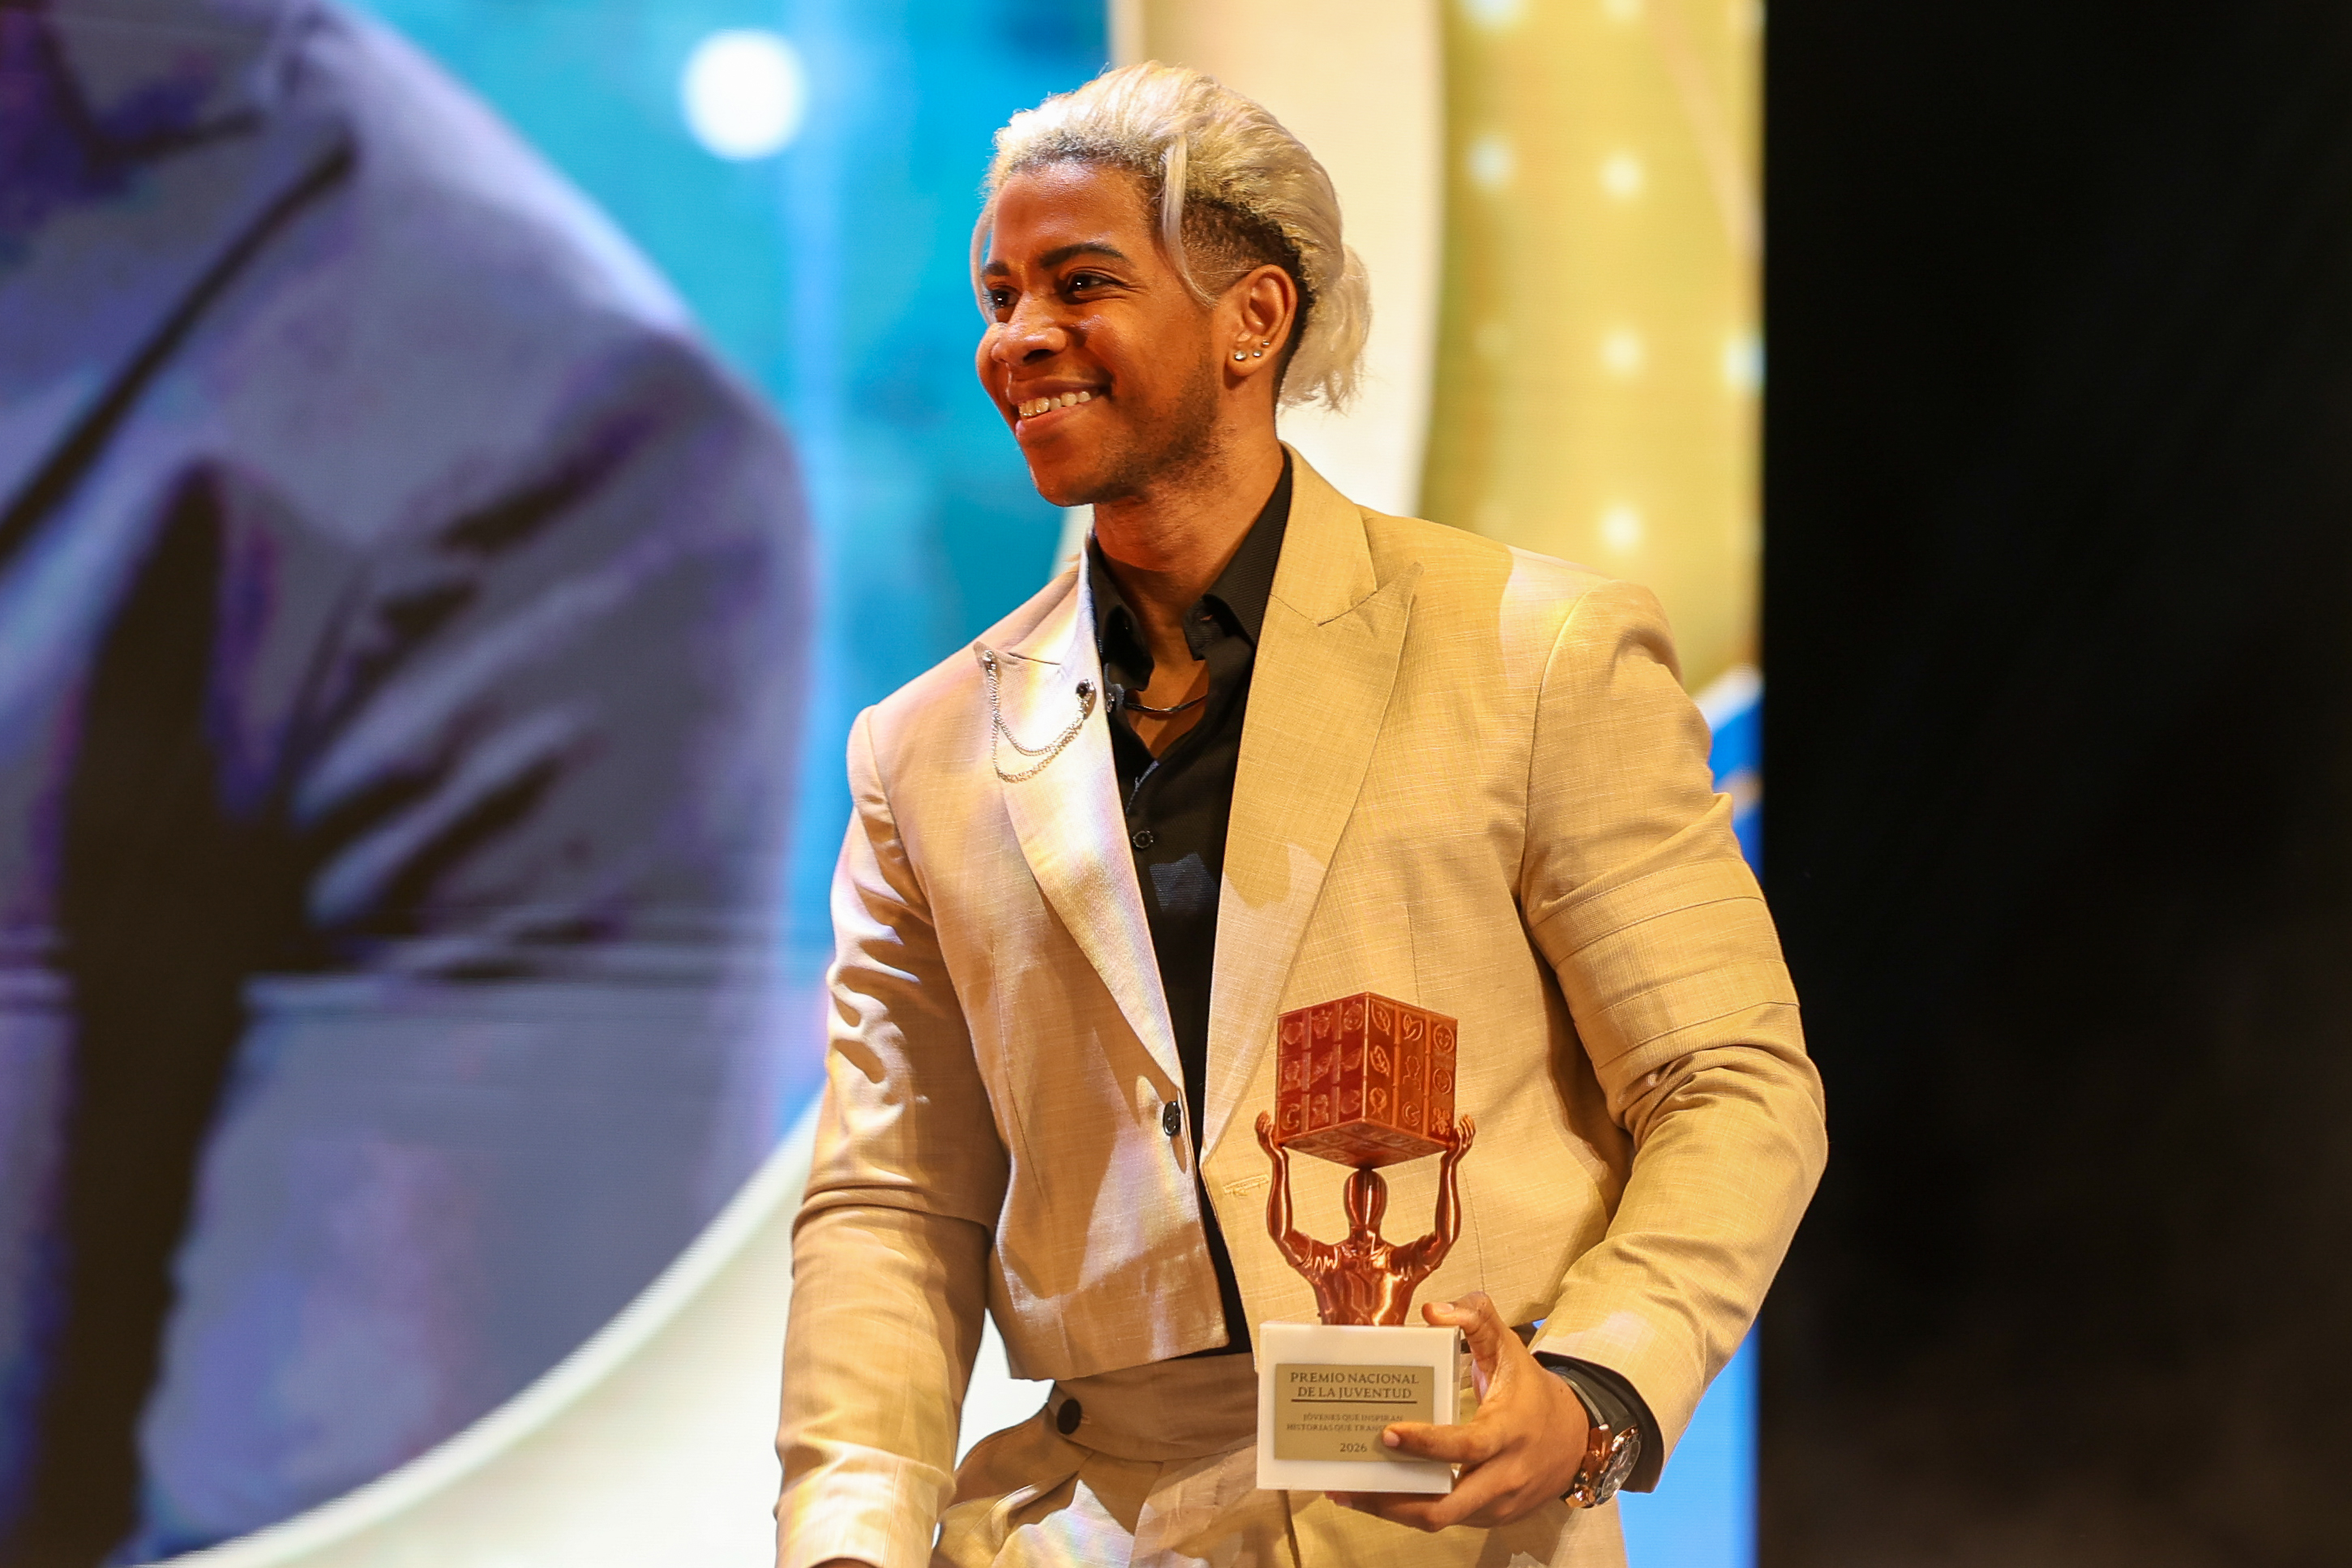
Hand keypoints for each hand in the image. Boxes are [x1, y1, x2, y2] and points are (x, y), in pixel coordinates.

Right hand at [1256, 1110, 1285, 1158]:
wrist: (1280, 1160)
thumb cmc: (1279, 1150)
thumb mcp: (1275, 1139)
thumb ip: (1274, 1133)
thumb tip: (1276, 1124)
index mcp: (1261, 1138)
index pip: (1257, 1126)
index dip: (1260, 1118)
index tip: (1264, 1111)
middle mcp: (1261, 1140)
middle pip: (1258, 1126)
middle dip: (1262, 1117)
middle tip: (1266, 1111)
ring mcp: (1264, 1143)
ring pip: (1261, 1130)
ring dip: (1265, 1121)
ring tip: (1269, 1115)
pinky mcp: (1269, 1145)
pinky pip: (1267, 1135)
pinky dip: (1269, 1128)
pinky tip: (1272, 1123)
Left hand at [1328, 1291, 1585, 1530]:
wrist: (1574, 1438)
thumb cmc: (1531, 1391)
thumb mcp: (1510, 1348)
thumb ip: (1476, 1319)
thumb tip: (1432, 1311)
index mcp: (1509, 1433)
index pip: (1467, 1447)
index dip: (1427, 1445)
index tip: (1387, 1434)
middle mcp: (1505, 1476)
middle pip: (1446, 1506)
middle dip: (1394, 1500)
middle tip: (1349, 1480)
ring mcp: (1497, 1504)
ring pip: (1440, 1519)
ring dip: (1393, 1510)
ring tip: (1348, 1491)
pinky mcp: (1489, 1519)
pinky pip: (1446, 1520)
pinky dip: (1410, 1511)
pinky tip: (1378, 1495)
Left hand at [1442, 1113, 1476, 1161]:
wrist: (1449, 1163)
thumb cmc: (1451, 1153)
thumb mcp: (1456, 1143)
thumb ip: (1457, 1136)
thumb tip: (1456, 1127)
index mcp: (1468, 1143)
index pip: (1473, 1131)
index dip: (1471, 1122)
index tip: (1467, 1116)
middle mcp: (1468, 1144)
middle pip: (1471, 1131)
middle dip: (1468, 1122)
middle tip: (1463, 1116)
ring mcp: (1463, 1146)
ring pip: (1467, 1134)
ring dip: (1465, 1126)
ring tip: (1460, 1120)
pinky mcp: (1457, 1148)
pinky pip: (1460, 1139)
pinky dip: (1459, 1133)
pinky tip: (1457, 1128)